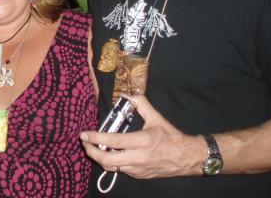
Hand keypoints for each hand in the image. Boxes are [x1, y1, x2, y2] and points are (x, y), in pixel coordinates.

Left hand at [80, 94, 203, 178]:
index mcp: (142, 141)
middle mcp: (138, 157)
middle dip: (91, 151)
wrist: (186, 158)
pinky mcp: (139, 175)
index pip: (113, 141)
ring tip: (93, 147)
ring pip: (111, 167)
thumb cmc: (170, 137)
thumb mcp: (156, 117)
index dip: (96, 138)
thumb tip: (127, 95)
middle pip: (107, 159)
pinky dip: (111, 162)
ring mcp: (137, 169)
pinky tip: (109, 153)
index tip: (84, 134)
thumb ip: (141, 104)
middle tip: (84, 142)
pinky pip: (120, 170)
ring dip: (99, 158)